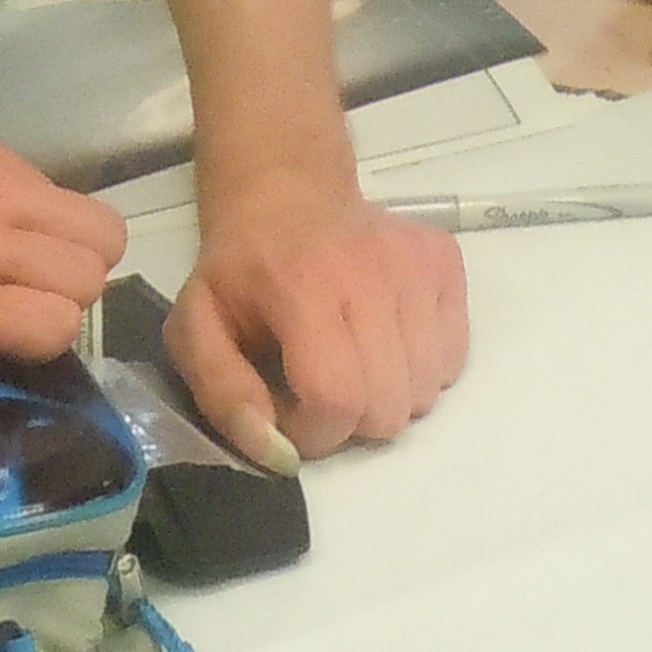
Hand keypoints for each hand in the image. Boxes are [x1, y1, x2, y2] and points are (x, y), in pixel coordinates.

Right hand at [0, 125, 125, 382]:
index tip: (18, 273)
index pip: (67, 201)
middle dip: (72, 279)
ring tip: (7, 329)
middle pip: (98, 239)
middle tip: (23, 306)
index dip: (53, 247)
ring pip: (86, 282)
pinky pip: (53, 326)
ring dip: (57, 312)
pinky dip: (38, 345)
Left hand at [170, 160, 466, 467]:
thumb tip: (279, 455)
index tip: (290, 413)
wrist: (287, 196)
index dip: (313, 432)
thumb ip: (224, 396)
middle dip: (351, 421)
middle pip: (388, 406)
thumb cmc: (240, 270)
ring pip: (427, 390)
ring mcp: (415, 263)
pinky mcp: (444, 260)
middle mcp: (370, 269)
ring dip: (388, 396)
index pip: (336, 398)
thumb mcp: (197, 329)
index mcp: (301, 286)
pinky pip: (454, 357)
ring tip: (354, 362)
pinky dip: (422, 367)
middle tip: (321, 388)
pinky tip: (386, 339)